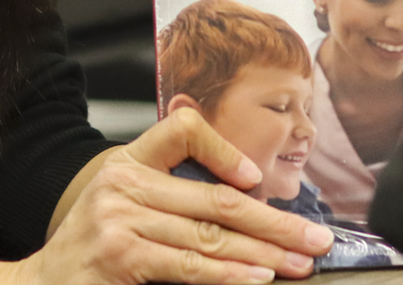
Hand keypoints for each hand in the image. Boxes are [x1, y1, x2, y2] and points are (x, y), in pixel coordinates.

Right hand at [22, 107, 334, 284]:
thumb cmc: (89, 250)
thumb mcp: (121, 203)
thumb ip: (169, 191)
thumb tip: (242, 198)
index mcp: (129, 163)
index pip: (183, 132)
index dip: (225, 150)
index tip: (256, 178)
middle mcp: (124, 185)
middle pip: (215, 199)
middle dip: (274, 221)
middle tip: (313, 237)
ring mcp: (121, 222)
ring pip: (209, 236)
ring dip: (263, 253)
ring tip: (297, 262)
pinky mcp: (122, 257)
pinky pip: (188, 265)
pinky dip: (228, 274)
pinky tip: (256, 276)